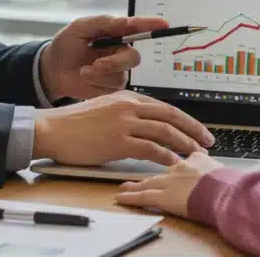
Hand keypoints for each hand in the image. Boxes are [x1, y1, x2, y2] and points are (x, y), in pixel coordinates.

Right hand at [32, 90, 214, 166]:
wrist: (51, 130)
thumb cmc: (73, 124)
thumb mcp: (103, 109)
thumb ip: (125, 114)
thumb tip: (145, 127)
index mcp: (126, 97)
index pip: (164, 106)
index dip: (185, 119)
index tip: (197, 129)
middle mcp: (128, 106)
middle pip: (171, 116)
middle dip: (193, 130)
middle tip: (208, 141)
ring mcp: (124, 123)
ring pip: (165, 132)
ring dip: (184, 144)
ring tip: (196, 155)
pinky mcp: (118, 141)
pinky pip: (150, 149)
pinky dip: (166, 156)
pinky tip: (174, 163)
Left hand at [39, 14, 167, 100]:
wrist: (52, 70)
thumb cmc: (66, 45)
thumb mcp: (79, 28)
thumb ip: (102, 22)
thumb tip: (125, 21)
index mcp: (114, 33)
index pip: (137, 28)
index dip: (151, 25)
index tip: (164, 24)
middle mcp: (120, 51)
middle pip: (133, 57)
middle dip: (114, 62)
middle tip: (96, 65)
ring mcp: (117, 71)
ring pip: (121, 75)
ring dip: (100, 74)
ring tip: (83, 71)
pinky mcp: (112, 87)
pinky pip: (112, 87)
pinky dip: (95, 83)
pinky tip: (85, 78)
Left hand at [114, 152, 224, 217]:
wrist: (228, 192)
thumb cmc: (231, 183)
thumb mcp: (223, 168)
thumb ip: (213, 165)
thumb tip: (214, 166)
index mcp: (193, 159)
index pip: (172, 154)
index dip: (162, 153)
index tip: (155, 152)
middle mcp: (178, 168)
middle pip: (155, 167)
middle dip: (142, 168)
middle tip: (131, 168)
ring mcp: (170, 182)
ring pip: (147, 182)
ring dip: (134, 184)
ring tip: (124, 186)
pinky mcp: (166, 198)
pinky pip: (144, 197)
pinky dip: (131, 198)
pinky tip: (121, 198)